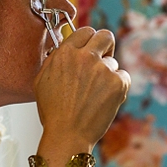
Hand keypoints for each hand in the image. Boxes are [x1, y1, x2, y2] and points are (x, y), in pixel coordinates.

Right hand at [34, 27, 130, 148]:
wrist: (67, 135)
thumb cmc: (54, 112)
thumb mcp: (42, 79)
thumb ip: (56, 58)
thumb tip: (67, 46)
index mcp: (65, 53)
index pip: (85, 31)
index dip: (89, 40)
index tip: (90, 48)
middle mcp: (85, 57)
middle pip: (105, 35)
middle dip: (106, 46)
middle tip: (103, 59)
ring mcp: (103, 69)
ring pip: (113, 62)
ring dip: (107, 74)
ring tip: (95, 94)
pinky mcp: (118, 83)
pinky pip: (124, 76)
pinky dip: (118, 87)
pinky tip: (105, 100)